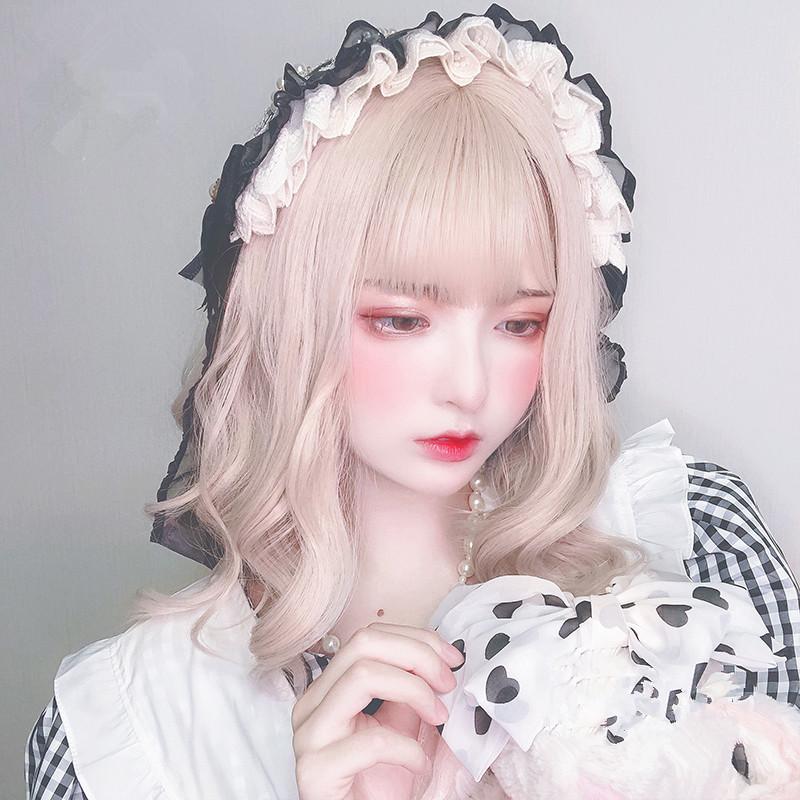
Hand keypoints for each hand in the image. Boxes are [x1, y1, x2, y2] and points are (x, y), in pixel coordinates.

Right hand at [291, 621, 464, 799]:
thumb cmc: (383, 786)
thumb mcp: (404, 727)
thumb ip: (413, 691)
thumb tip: (445, 658)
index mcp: (329, 688)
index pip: (368, 637)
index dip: (416, 639)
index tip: (452, 658)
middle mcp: (311, 704)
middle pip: (362, 644)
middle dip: (417, 655)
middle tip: (448, 682)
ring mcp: (308, 736)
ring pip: (361, 676)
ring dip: (414, 690)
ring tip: (438, 717)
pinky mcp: (315, 772)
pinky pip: (370, 742)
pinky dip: (408, 749)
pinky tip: (420, 766)